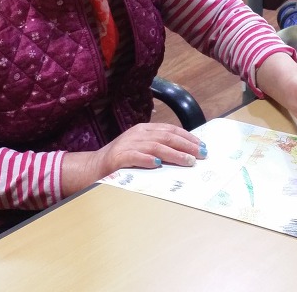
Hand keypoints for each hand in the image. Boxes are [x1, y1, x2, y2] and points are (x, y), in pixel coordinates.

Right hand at [60, 123, 204, 195]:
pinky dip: (147, 160)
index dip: (188, 137)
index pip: (170, 130)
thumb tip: (186, 153)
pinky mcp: (119, 157)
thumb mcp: (141, 148)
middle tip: (201, 154)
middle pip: (167, 137)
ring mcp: (128, 145)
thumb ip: (159, 147)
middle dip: (187, 145)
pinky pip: (136, 157)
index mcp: (144, 130)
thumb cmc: (122, 159)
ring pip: (156, 147)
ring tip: (188, 161)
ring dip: (174, 154)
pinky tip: (158, 165)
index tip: (202, 146)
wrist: (94, 166)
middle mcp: (138, 134)